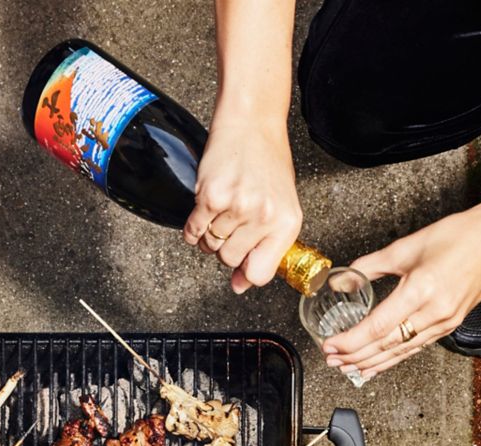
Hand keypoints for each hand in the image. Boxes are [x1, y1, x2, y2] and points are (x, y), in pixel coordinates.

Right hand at [184, 121, 301, 292]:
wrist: (251, 124)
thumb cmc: (266, 163)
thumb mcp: (278, 207)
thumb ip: (264, 248)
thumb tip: (240, 285)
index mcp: (287, 223)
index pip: (261, 273)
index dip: (247, 271)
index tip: (243, 262)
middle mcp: (264, 216)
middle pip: (229, 260)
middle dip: (225, 247)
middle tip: (231, 223)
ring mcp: (237, 207)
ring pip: (211, 247)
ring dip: (209, 235)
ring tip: (221, 211)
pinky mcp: (211, 197)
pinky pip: (193, 232)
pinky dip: (193, 228)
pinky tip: (204, 210)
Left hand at [322, 200, 480, 378]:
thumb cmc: (456, 238)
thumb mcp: (404, 248)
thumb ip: (368, 266)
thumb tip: (342, 279)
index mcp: (420, 290)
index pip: (377, 326)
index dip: (350, 341)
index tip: (330, 345)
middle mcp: (434, 311)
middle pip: (387, 344)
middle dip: (355, 356)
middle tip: (331, 360)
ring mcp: (445, 321)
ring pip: (402, 351)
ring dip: (372, 362)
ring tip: (348, 367)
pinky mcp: (450, 324)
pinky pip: (416, 347)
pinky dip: (394, 359)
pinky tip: (378, 364)